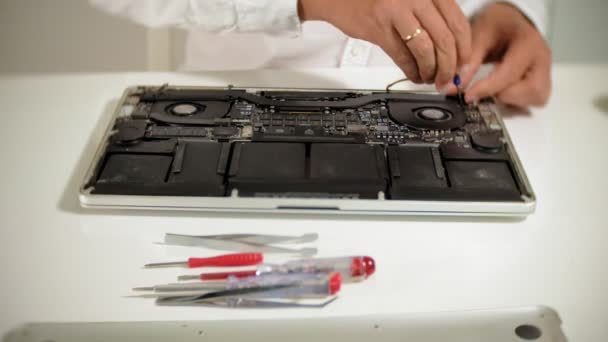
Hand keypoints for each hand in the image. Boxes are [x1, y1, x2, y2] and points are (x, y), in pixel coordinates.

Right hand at [299, 0, 470, 89]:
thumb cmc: (375, 0)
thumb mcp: (410, 0)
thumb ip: (431, 19)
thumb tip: (452, 51)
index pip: (458, 22)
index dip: (464, 48)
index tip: (463, 64)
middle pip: (445, 39)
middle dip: (449, 66)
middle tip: (447, 78)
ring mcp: (397, 10)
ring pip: (426, 50)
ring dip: (431, 71)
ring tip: (429, 79)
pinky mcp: (380, 27)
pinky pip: (403, 56)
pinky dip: (411, 71)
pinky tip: (413, 75)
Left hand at [460, 3, 551, 106]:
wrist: (509, 21)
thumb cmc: (496, 25)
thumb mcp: (478, 36)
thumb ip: (467, 63)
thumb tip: (454, 89)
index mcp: (528, 43)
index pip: (510, 73)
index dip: (487, 88)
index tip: (468, 96)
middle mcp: (542, 58)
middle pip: (533, 91)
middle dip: (505, 96)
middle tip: (485, 90)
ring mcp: (545, 70)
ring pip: (536, 98)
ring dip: (512, 99)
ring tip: (494, 89)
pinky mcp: (543, 79)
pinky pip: (535, 99)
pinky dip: (518, 100)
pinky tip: (503, 90)